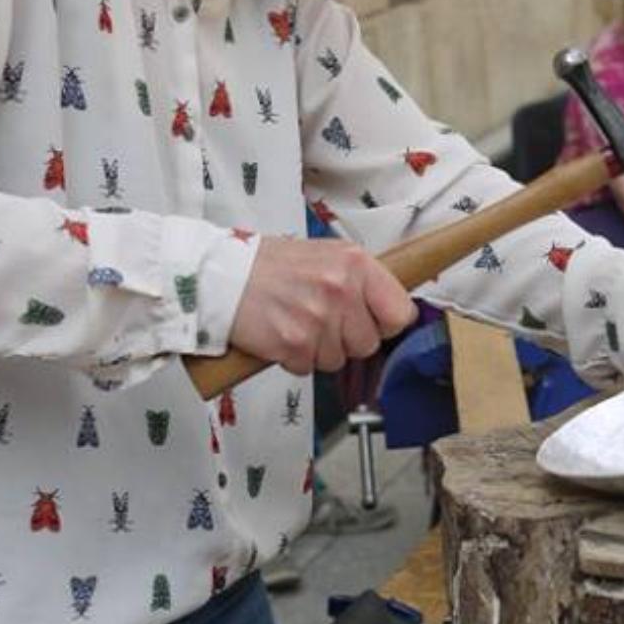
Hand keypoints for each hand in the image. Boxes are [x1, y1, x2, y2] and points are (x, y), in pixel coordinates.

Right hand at [230, 238, 415, 374]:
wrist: (222, 276)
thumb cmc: (271, 266)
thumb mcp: (327, 255)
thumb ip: (361, 280)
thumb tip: (391, 309)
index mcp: (355, 263)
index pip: (400, 313)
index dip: (386, 323)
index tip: (374, 323)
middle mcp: (341, 289)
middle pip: (369, 343)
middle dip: (347, 339)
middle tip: (322, 319)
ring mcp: (318, 318)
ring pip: (339, 359)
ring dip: (319, 350)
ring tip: (298, 322)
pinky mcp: (295, 344)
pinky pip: (309, 368)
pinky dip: (295, 358)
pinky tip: (282, 334)